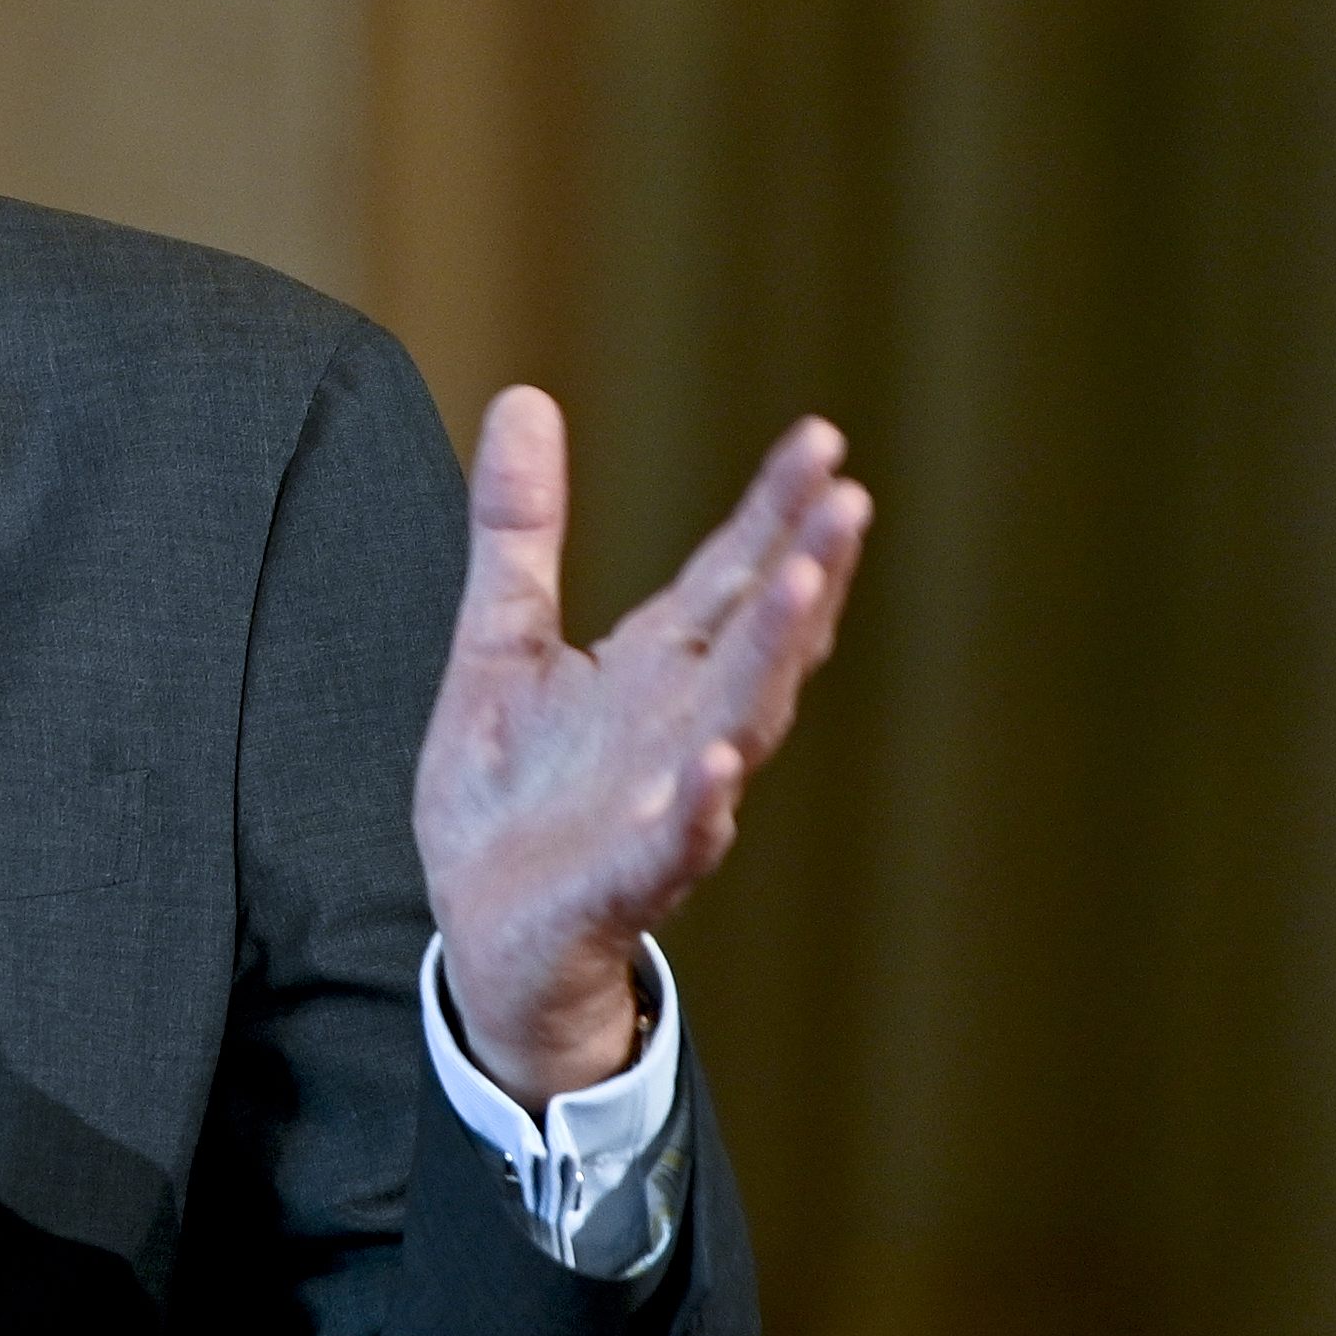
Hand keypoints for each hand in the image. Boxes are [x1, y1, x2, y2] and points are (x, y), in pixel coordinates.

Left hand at [416, 389, 871, 1109]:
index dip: (773, 510)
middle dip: (805, 571)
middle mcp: (678, 731)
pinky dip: (699, 809)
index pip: (728, 577)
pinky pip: (673, 846)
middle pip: (756, 641)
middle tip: (849, 497)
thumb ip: (520, 531)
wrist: (485, 939)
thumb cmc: (512, 795)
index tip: (821, 437)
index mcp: (654, 672)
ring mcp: (661, 807)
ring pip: (736, 728)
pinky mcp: (621, 883)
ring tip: (808, 589)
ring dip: (772, 662)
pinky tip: (720, 767)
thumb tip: (526, 396)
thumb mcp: (498, 642)